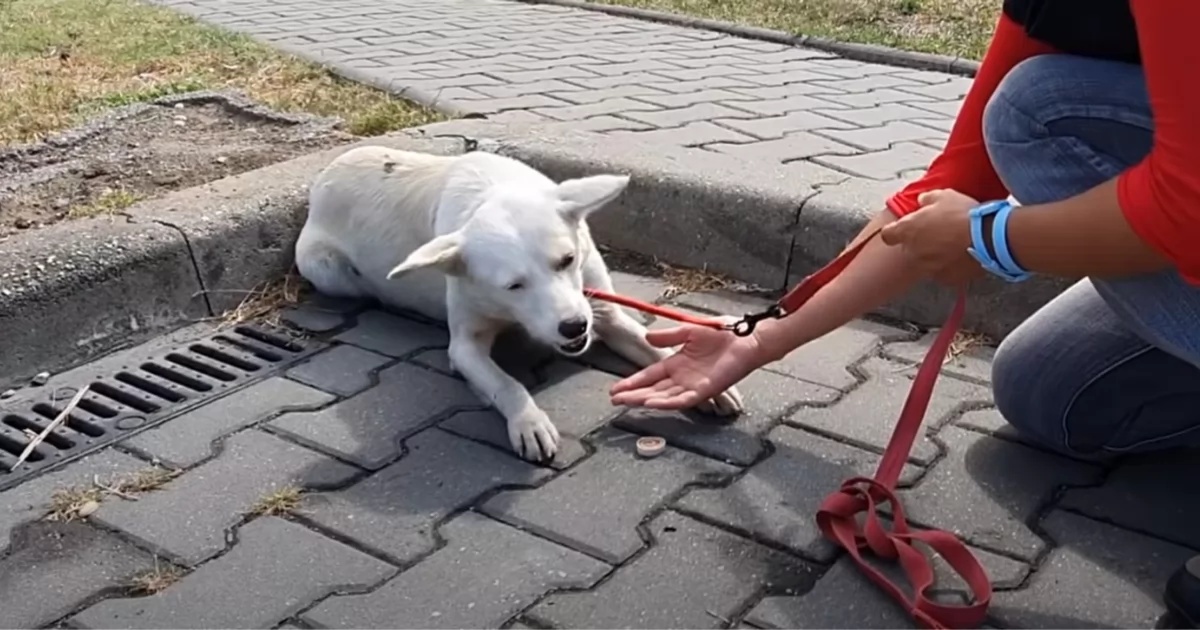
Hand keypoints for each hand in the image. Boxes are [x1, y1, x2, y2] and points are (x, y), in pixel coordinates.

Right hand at [609, 324, 765, 409]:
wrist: (746, 338)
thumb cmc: (723, 333)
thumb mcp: (689, 330)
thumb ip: (668, 336)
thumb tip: (648, 337)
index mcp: (677, 362)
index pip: (650, 375)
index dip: (633, 382)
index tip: (616, 389)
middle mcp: (683, 377)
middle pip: (652, 389)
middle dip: (633, 395)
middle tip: (615, 400)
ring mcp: (693, 385)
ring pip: (664, 397)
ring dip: (645, 400)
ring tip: (628, 403)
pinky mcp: (705, 390)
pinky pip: (683, 400)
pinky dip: (667, 402)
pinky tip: (652, 403)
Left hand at [880, 189, 983, 285]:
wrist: (989, 238)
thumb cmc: (964, 214)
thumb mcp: (944, 196)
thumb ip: (927, 199)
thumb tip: (922, 201)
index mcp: (908, 230)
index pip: (888, 235)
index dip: (895, 231)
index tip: (904, 227)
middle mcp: (914, 252)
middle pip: (909, 248)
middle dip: (919, 241)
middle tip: (938, 231)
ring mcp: (929, 268)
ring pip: (926, 261)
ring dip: (934, 254)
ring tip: (953, 243)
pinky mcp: (946, 279)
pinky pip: (943, 272)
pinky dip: (950, 266)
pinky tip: (962, 255)